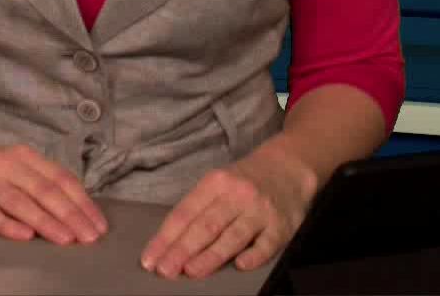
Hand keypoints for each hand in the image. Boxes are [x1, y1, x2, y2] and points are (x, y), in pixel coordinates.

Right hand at [0, 138, 108, 245]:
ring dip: (46, 221)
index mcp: (23, 156)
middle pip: (44, 191)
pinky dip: (7, 225)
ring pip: (20, 202)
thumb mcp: (13, 163)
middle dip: (71, 215)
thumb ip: (40, 180)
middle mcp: (5, 165)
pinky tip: (24, 236)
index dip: (82, 202)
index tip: (98, 224)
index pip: (60, 179)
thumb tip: (77, 208)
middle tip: (89, 237)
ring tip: (66, 238)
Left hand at [139, 139, 318, 280]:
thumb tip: (169, 243)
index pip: (184, 213)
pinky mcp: (282, 226)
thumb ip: (197, 209)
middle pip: (206, 225)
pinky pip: (266, 244)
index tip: (150, 258)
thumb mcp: (217, 183)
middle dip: (182, 249)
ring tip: (191, 271)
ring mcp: (260, 210)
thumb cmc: (244, 180)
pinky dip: (253, 255)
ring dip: (210, 255)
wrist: (289, 166)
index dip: (165, 237)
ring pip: (232, 236)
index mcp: (215, 183)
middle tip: (165, 269)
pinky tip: (239, 266)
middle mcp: (237, 195)